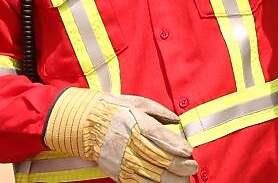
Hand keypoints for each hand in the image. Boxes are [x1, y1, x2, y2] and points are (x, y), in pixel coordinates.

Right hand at [44, 88, 197, 182]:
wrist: (85, 124)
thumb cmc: (114, 109)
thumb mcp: (137, 102)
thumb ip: (160, 112)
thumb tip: (177, 120)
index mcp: (137, 123)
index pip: (160, 137)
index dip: (176, 146)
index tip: (188, 152)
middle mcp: (131, 142)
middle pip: (159, 159)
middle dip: (179, 166)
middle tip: (192, 168)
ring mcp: (124, 159)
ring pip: (151, 175)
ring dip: (170, 180)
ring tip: (183, 180)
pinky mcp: (118, 171)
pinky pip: (138, 182)